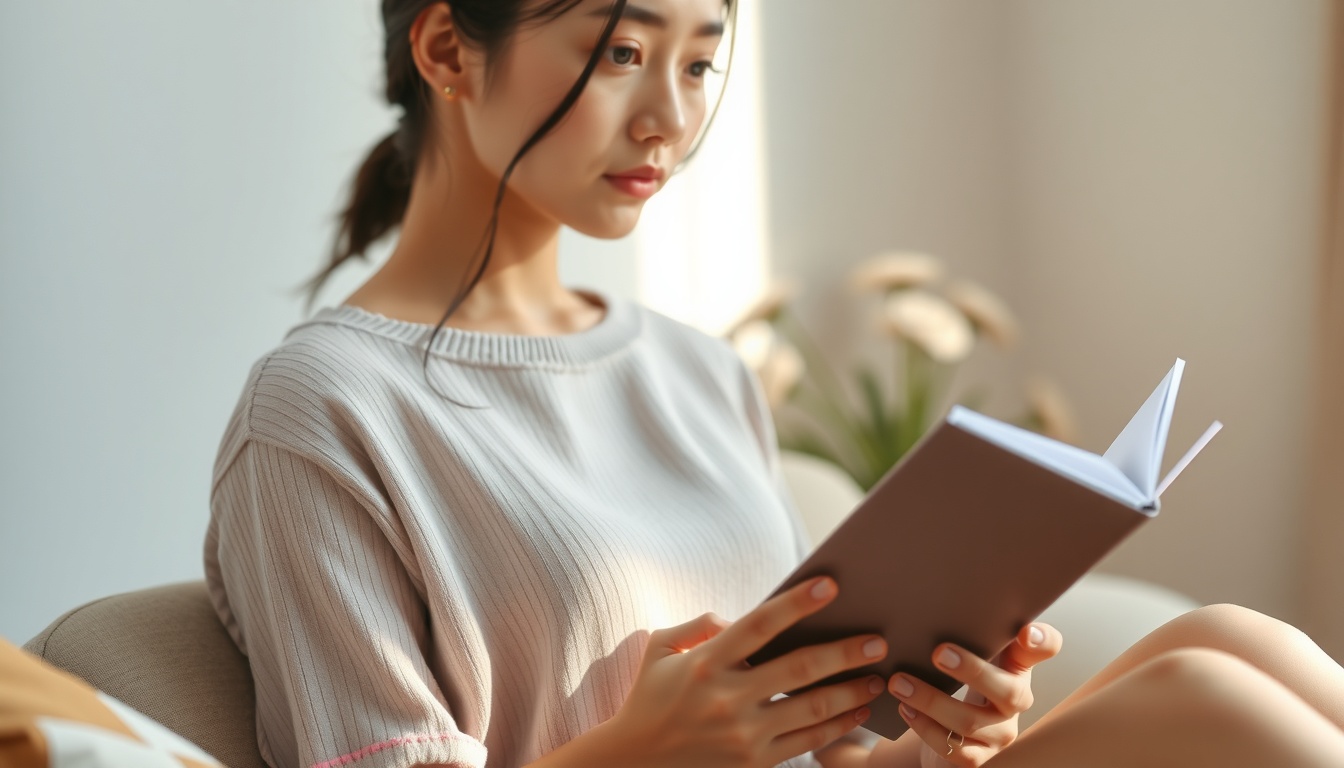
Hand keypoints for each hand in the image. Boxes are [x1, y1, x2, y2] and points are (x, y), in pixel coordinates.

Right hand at [597, 577, 887, 767]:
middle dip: (844, 652)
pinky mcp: (754, 763)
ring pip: (812, 709)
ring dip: (851, 692)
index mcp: (705, 662)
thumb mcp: (660, 650)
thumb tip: (740, 618)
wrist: (634, 763)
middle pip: (799, 669)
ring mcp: (743, 735)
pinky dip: (838, 726)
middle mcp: (727, 698)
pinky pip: (807, 741)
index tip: (830, 585)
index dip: (796, 603)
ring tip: (878, 677)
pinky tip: (858, 711)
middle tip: (878, 640)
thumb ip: (700, 624)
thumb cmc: (651, 698)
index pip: (759, 625)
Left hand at [877, 623, 1062, 767]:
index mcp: (1016, 666)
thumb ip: (965, 631)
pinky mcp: (978, 758)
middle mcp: (1015, 701)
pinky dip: (925, 728)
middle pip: (1007, 690)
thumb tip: (931, 601)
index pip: (1044, 649)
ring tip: (899, 682)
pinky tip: (905, 709)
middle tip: (937, 652)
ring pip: (970, 722)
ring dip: (930, 700)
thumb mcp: (967, 653)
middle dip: (972, 671)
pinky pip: (955, 749)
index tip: (1026, 632)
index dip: (1042, 642)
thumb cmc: (957, 680)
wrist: (947, 732)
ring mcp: (999, 733)